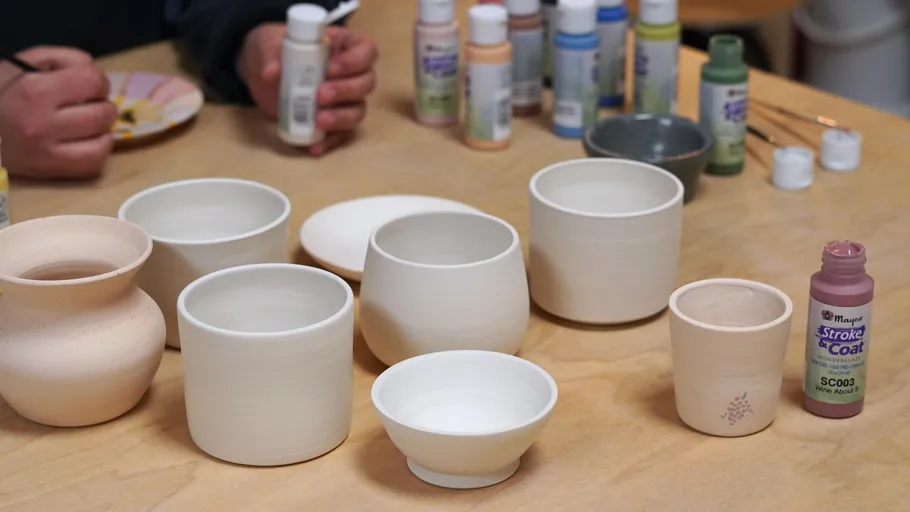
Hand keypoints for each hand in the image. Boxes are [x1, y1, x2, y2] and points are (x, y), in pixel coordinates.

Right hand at [0, 47, 116, 178]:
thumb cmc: (2, 93)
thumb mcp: (24, 64)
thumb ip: (63, 59)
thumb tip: (94, 70)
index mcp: (34, 91)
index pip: (92, 82)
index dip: (98, 80)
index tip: (90, 84)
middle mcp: (41, 123)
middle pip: (102, 113)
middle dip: (102, 104)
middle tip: (89, 104)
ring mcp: (46, 151)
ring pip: (103, 139)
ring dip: (103, 127)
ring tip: (89, 121)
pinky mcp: (50, 169)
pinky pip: (94, 162)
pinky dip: (100, 149)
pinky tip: (89, 139)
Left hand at [239, 23, 377, 155]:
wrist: (261, 75)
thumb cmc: (274, 50)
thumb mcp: (268, 44)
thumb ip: (270, 55)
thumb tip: (271, 73)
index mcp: (344, 47)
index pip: (366, 51)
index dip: (355, 61)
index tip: (329, 69)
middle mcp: (351, 74)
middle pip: (366, 83)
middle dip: (345, 91)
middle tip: (320, 95)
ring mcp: (344, 101)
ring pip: (358, 111)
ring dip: (341, 118)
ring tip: (318, 121)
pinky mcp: (333, 122)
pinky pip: (341, 135)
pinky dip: (329, 142)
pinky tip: (314, 146)